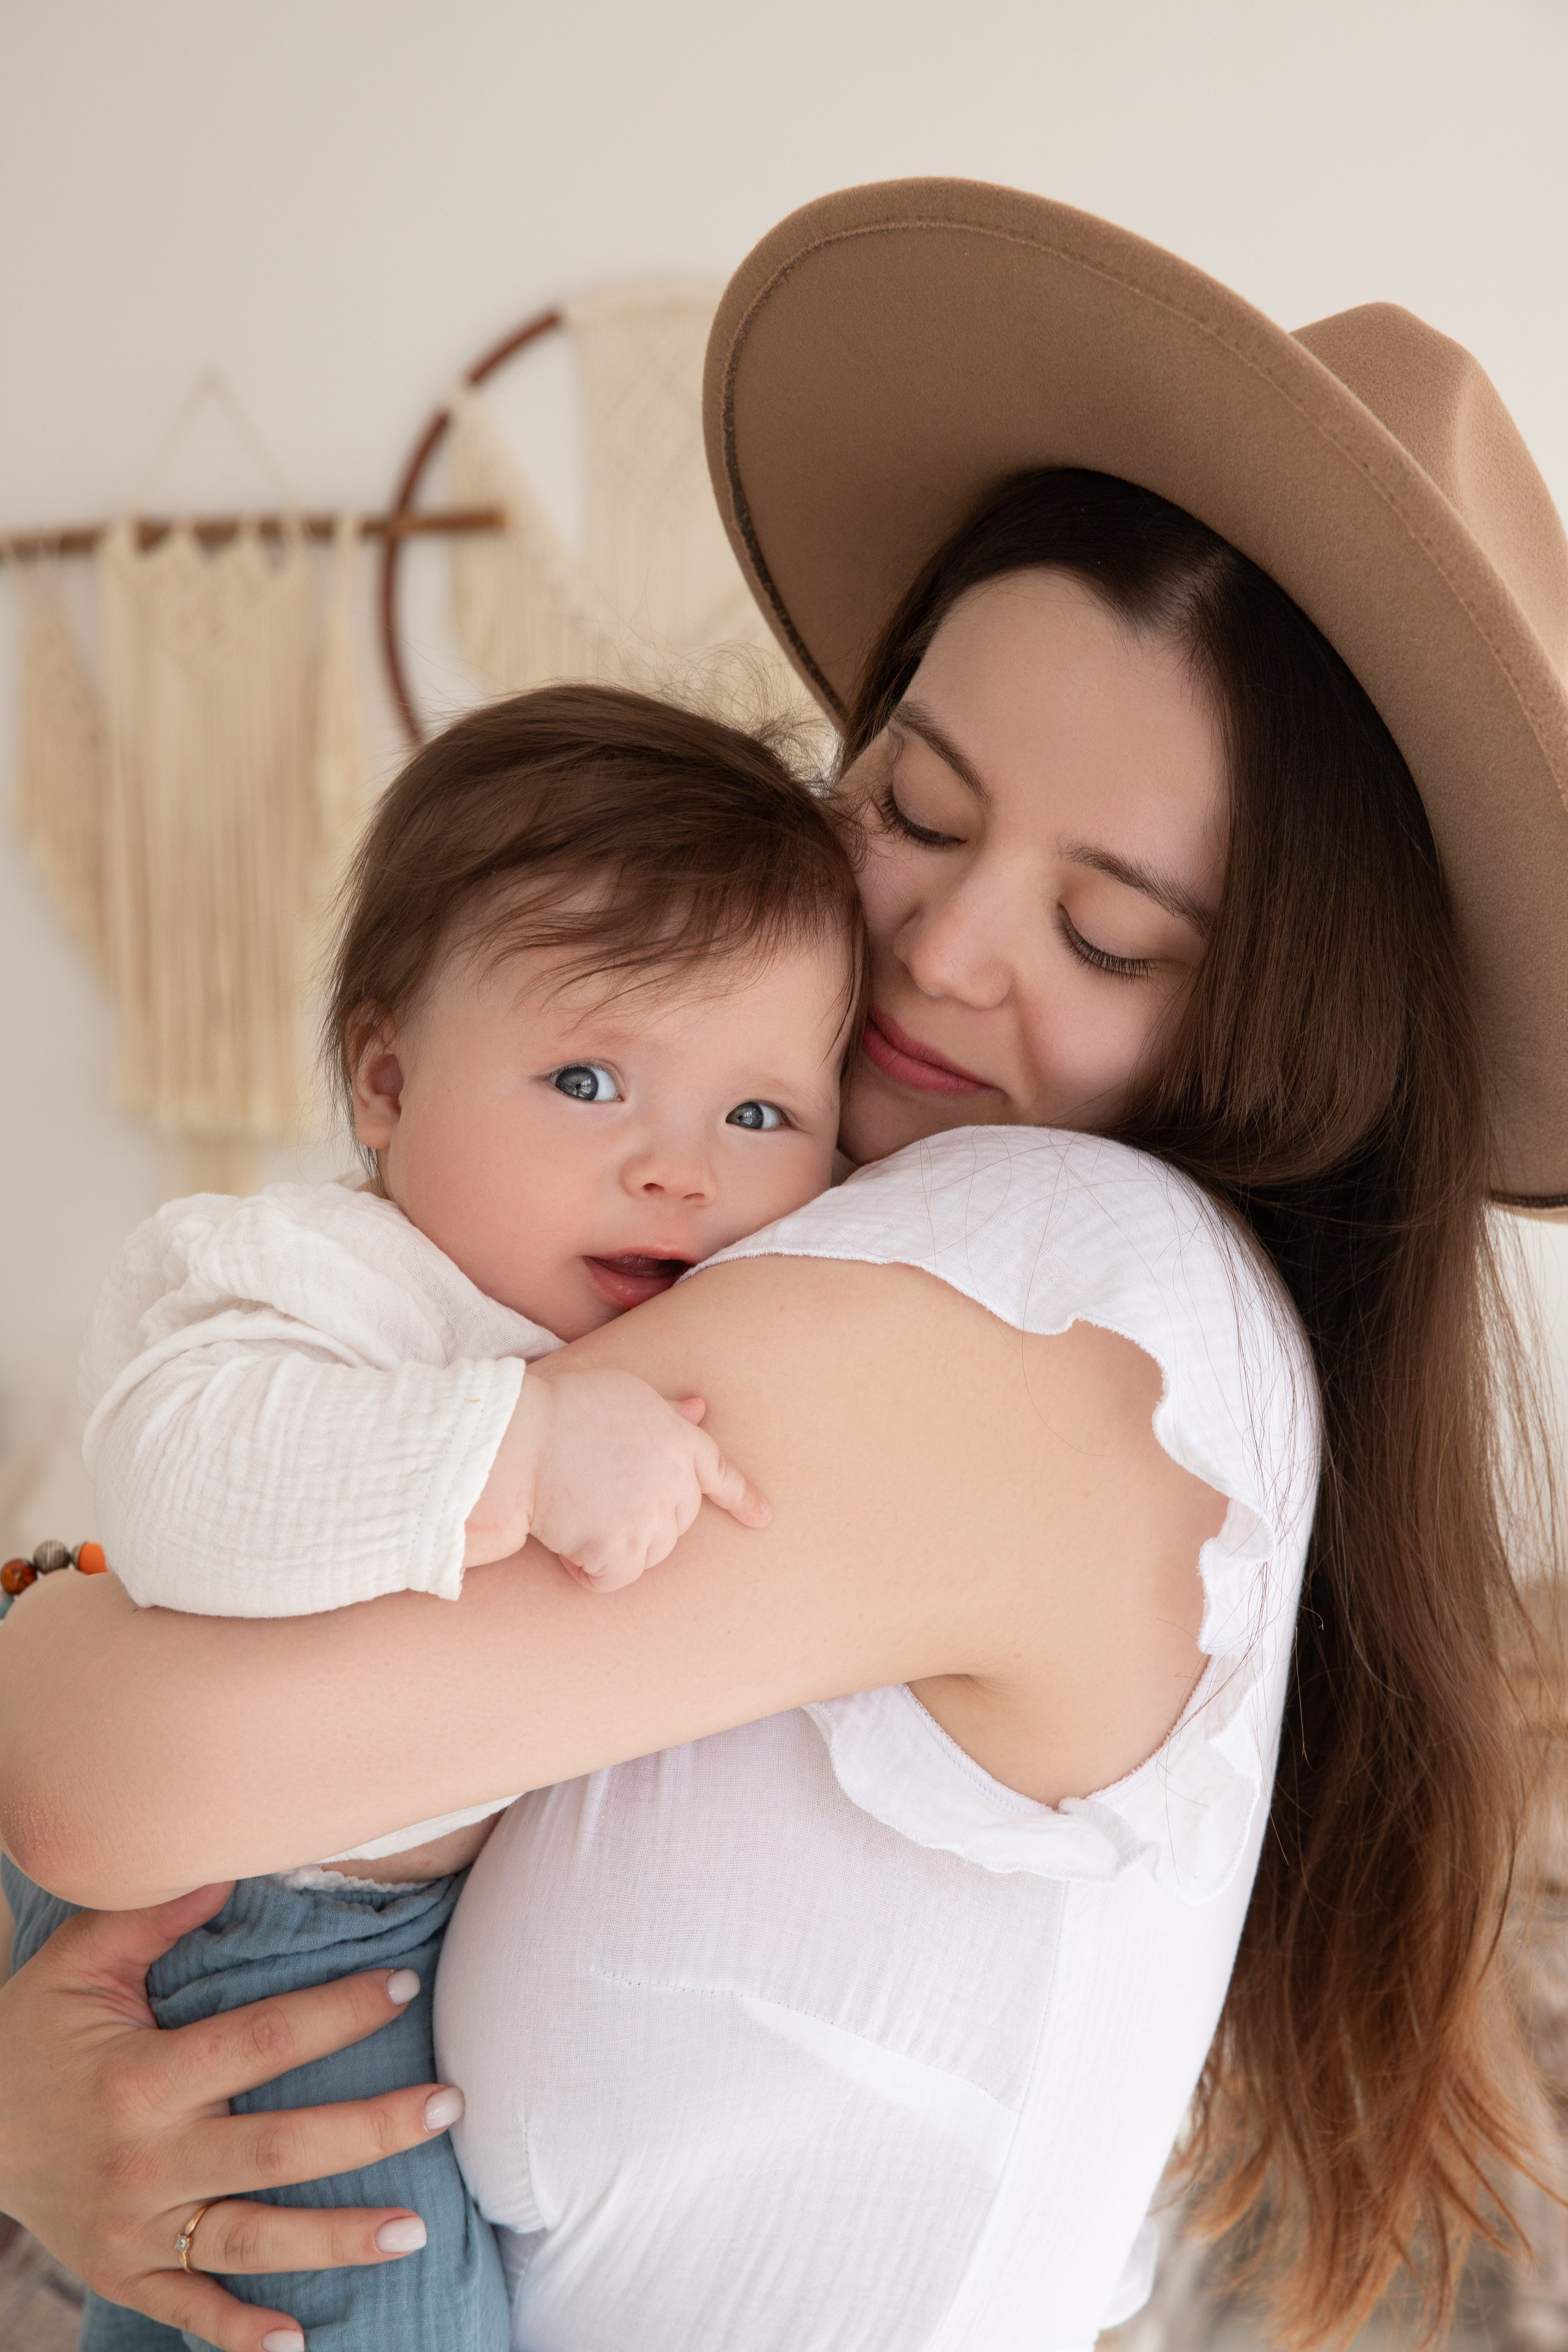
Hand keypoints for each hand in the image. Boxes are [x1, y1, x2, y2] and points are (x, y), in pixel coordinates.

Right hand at [0, 1887, 467, 2351]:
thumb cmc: (33, 2032)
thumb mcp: (77, 1962)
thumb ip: (151, 1913)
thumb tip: (229, 1868)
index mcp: (140, 2078)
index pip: (261, 2042)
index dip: (337, 2012)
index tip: (404, 1983)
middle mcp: (145, 2161)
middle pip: (277, 2150)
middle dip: (369, 2131)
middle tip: (449, 2107)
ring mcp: (135, 2228)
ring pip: (251, 2240)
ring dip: (335, 2239)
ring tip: (415, 2229)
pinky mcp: (123, 2273)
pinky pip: (187, 2311)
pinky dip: (239, 2334)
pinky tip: (298, 2342)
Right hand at [466, 1366, 769, 1589]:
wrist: (518, 1439)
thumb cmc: (562, 1411)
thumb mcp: (624, 1395)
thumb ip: (665, 1412)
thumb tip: (699, 1410)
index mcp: (679, 1439)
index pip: (719, 1473)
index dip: (741, 1498)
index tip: (762, 1518)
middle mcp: (674, 1480)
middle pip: (678, 1522)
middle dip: (642, 1519)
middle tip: (594, 1496)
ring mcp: (650, 1515)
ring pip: (650, 1553)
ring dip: (617, 1547)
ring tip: (577, 1513)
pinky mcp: (621, 1548)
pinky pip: (615, 1579)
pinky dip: (590, 1572)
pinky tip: (565, 1542)